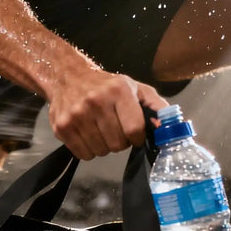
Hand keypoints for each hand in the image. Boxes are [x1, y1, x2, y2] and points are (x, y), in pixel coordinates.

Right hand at [47, 69, 167, 159]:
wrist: (68, 76)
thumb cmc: (106, 85)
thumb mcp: (135, 88)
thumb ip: (156, 106)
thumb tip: (169, 128)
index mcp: (118, 90)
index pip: (134, 130)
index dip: (137, 138)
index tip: (134, 134)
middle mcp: (96, 101)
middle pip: (117, 144)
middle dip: (120, 141)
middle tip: (115, 129)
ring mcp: (76, 115)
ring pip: (101, 151)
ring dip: (104, 146)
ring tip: (100, 130)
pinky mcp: (62, 127)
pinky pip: (84, 154)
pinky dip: (89, 149)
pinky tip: (87, 133)